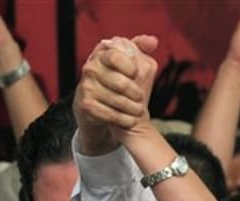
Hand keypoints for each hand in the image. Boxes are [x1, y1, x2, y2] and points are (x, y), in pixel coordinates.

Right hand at [74, 35, 159, 152]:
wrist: (96, 106)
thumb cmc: (116, 80)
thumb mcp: (127, 61)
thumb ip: (140, 48)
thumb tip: (153, 41)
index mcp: (101, 53)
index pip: (116, 56)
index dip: (130, 67)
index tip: (136, 74)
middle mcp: (91, 68)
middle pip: (121, 83)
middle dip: (136, 93)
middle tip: (140, 97)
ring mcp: (86, 87)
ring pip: (118, 101)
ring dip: (134, 108)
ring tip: (139, 111)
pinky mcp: (86, 106)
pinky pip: (112, 115)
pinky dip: (125, 119)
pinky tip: (131, 120)